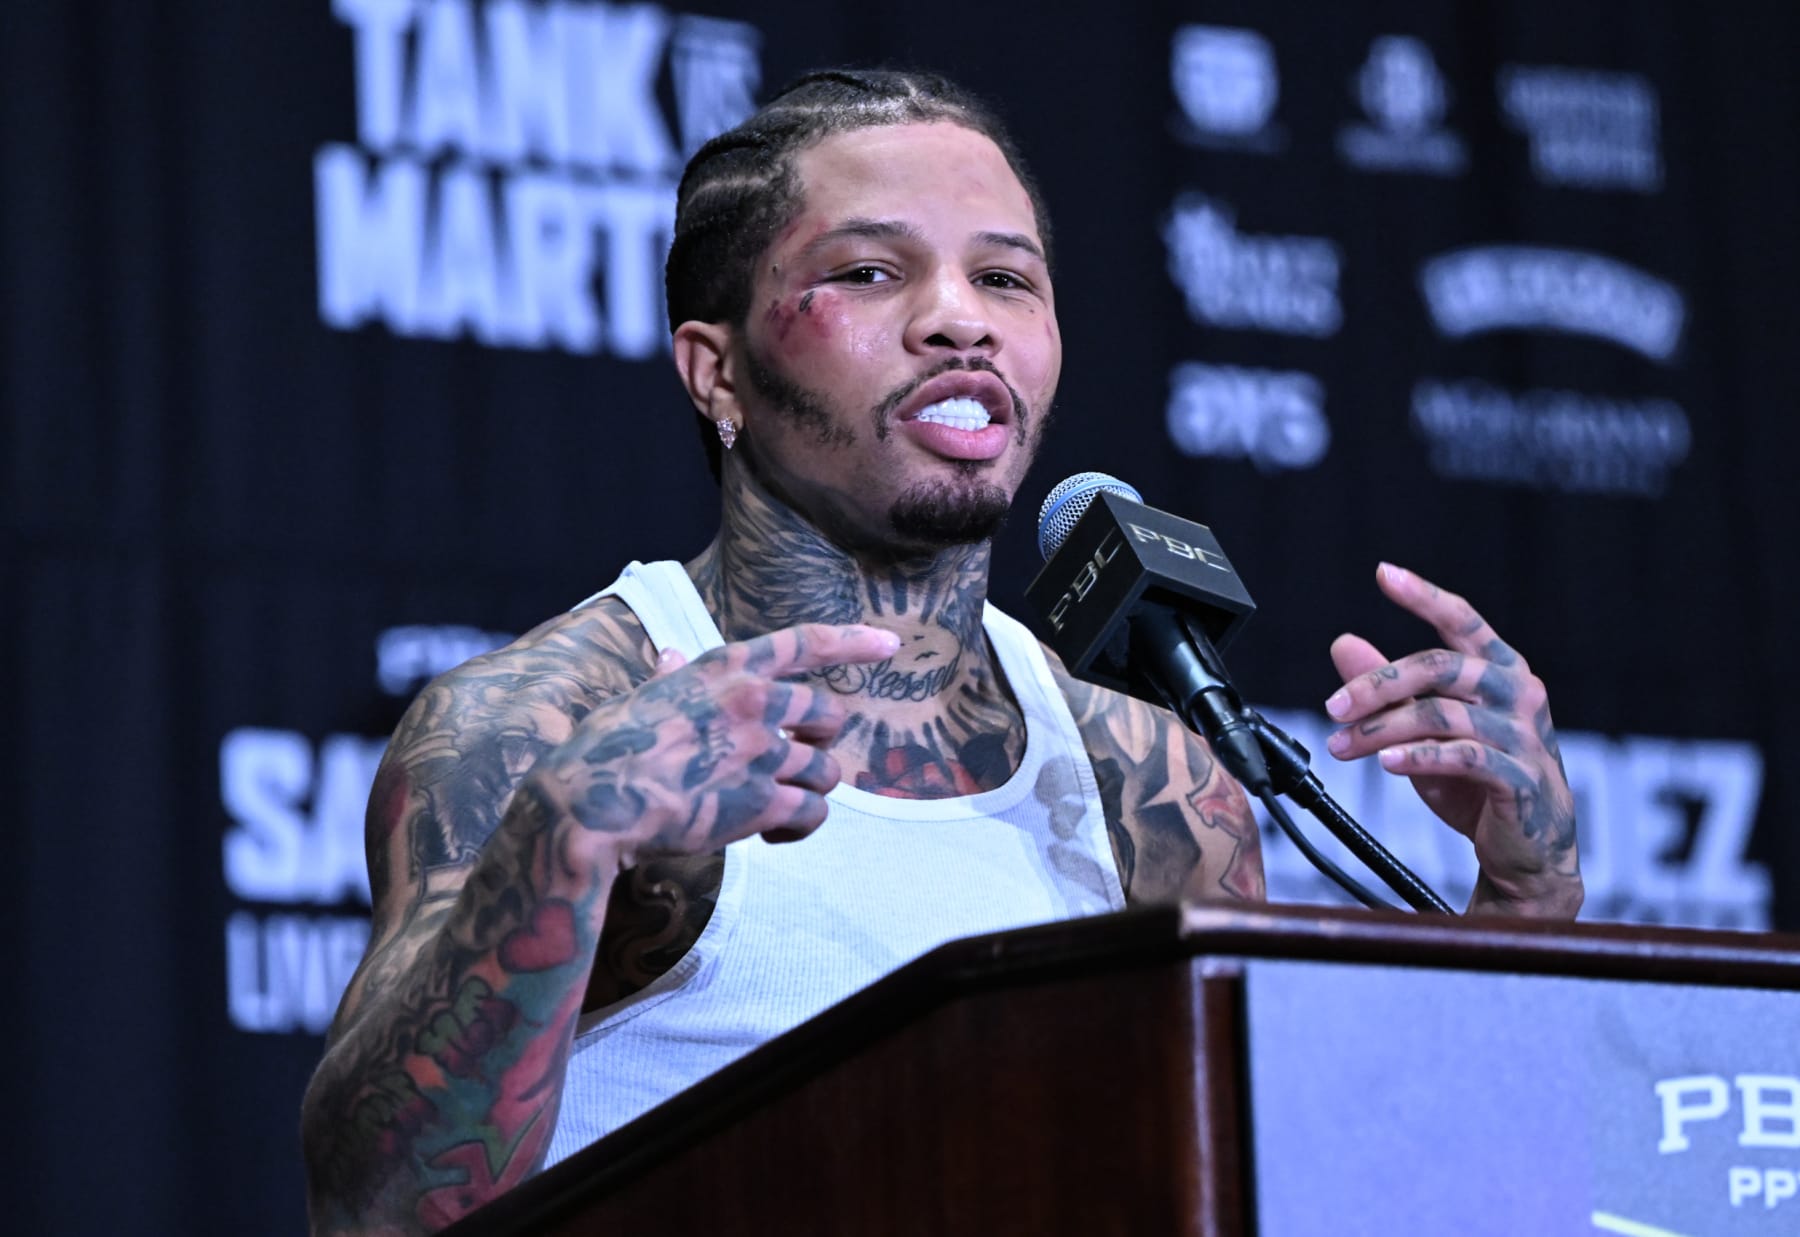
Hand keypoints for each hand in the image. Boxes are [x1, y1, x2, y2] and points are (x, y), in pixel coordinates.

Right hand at [521, 622, 900, 866]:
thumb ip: (671, 678)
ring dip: (807, 790)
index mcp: (725, 668)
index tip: (890, 644)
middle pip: (828, 714)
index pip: (805, 643)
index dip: (854, 642)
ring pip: (825, 770)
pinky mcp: (763, 802)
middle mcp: (754, 702)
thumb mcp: (642, 697)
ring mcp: (762, 752)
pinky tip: (773, 835)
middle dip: (817, 740)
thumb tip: (668, 654)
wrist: (594, 802)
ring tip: (773, 808)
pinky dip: (800, 828)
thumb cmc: (605, 748)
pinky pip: (813, 813)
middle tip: (788, 763)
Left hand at [1321, 564, 1579, 915]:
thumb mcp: (1426, 729)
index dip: (1424, 595)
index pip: (1463, 620)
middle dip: (1377, 683)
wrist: (1527, 851)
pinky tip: (1386, 762)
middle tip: (1333, 706)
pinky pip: (1463, 757)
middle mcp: (1519, 694)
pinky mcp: (1521, 778)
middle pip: (1440, 666)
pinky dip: (1418, 757)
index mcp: (1502, 671)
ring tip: (1342, 746)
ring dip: (1382, 729)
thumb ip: (1391, 687)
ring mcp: (1525, 735)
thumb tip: (1342, 642)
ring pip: (1441, 714)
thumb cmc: (1478, 781)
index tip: (1384, 573)